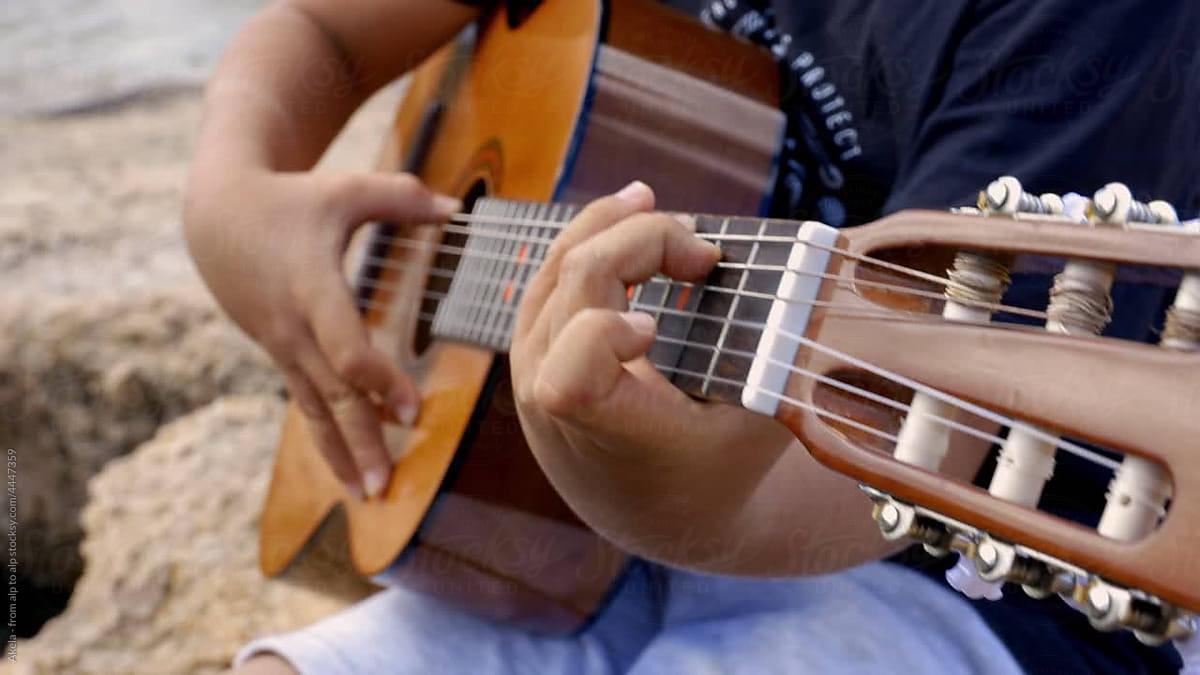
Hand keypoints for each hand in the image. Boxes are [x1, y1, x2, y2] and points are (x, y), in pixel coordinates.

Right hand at [184, 170, 458, 498]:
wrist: (216, 215)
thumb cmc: (290, 199)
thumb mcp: (344, 190)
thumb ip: (401, 198)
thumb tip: (457, 209)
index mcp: (313, 288)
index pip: (346, 348)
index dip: (380, 380)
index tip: (411, 410)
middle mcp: (295, 327)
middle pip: (332, 394)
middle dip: (360, 442)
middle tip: (385, 487)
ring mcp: (283, 345)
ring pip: (314, 408)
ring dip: (341, 453)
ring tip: (368, 495)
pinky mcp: (280, 353)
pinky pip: (305, 401)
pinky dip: (327, 435)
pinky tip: (348, 468)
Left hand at [510, 181, 792, 563]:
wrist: (657, 510)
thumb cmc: (720, 464)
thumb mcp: (763, 421)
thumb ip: (784, 355)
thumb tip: (827, 270)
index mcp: (609, 432)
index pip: (570, 377)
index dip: (604, 334)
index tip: (656, 327)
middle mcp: (552, 401)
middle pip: (576, 282)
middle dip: (643, 241)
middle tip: (706, 252)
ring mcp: (529, 368)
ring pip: (555, 268)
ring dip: (608, 226)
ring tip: (651, 201)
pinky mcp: (529, 346)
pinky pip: (547, 276)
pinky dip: (587, 240)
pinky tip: (625, 217)